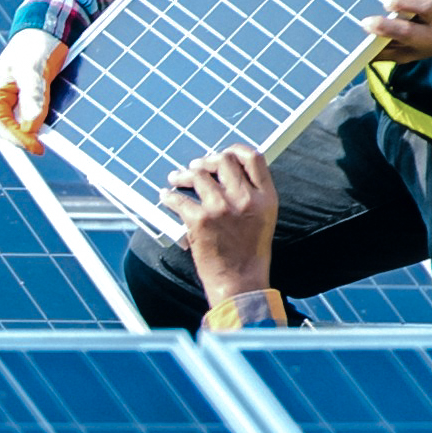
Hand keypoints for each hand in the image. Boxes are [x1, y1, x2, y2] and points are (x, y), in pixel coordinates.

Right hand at [0, 27, 59, 149]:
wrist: (48, 29)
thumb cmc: (34, 43)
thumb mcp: (32, 68)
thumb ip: (31, 96)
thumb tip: (30, 126)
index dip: (17, 138)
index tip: (36, 147)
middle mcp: (3, 99)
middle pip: (10, 129)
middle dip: (25, 139)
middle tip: (43, 148)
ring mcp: (18, 100)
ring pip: (24, 125)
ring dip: (35, 134)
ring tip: (51, 139)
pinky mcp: (33, 99)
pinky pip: (36, 117)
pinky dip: (44, 124)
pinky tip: (56, 127)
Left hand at [165, 146, 276, 313]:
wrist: (240, 283)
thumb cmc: (249, 254)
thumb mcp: (263, 219)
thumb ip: (252, 195)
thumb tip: (228, 172)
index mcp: (265, 197)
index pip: (253, 158)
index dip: (236, 150)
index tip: (223, 153)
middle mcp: (245, 198)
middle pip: (223, 160)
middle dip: (206, 160)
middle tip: (195, 167)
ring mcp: (221, 208)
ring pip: (197, 174)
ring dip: (183, 175)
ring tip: (176, 179)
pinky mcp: (200, 220)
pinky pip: (178, 198)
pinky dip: (168, 196)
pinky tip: (165, 196)